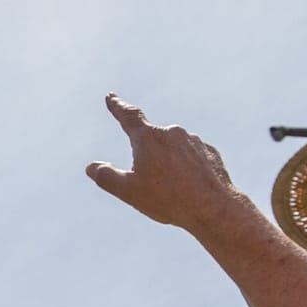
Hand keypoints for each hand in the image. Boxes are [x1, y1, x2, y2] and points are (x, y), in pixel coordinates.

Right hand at [86, 94, 241, 236]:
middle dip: (148, 157)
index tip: (112, 97)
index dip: (118, 106)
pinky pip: (192, 158)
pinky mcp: (209, 153)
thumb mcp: (129, 192)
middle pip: (152, 140)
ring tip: (173, 192)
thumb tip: (92, 167)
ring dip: (169, 165)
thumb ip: (107, 177)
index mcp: (149, 138)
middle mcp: (172, 133)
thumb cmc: (169, 200)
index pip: (129, 116)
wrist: (214, 208)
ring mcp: (194, 141)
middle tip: (151, 183)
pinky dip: (187, 169)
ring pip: (173, 150)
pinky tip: (189, 189)